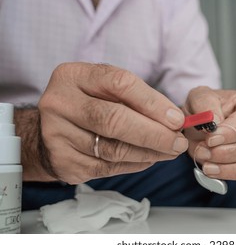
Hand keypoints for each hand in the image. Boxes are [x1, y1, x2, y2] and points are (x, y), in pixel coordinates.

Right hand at [38, 62, 187, 183]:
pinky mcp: (63, 162)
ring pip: (113, 149)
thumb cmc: (88, 102)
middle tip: (178, 143)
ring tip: (169, 152)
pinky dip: (134, 164)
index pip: (119, 84)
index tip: (177, 119)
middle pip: (114, 120)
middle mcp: (60, 103)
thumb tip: (174, 120)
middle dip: (154, 134)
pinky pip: (107, 168)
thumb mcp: (105, 88)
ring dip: (149, 153)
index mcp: (74, 76)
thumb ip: (136, 97)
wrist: (49, 128)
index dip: (153, 103)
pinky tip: (148, 159)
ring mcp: (57, 135)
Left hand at [183, 86, 235, 211]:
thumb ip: (205, 104)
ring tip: (209, 168)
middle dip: (228, 153)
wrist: (201, 122)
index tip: (211, 139)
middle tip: (204, 154)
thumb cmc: (204, 109)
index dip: (232, 131)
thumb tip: (216, 124)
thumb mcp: (198, 97)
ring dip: (233, 170)